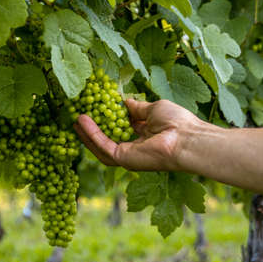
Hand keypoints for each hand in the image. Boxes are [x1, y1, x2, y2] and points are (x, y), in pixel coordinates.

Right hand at [74, 99, 205, 170]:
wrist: (187, 139)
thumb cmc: (177, 123)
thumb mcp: (154, 109)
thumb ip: (137, 108)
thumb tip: (124, 102)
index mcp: (144, 136)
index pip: (120, 128)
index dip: (107, 119)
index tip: (95, 107)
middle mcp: (134, 148)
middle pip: (107, 139)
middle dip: (92, 129)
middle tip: (78, 115)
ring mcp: (128, 156)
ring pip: (101, 145)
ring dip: (87, 133)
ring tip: (75, 118)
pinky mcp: (123, 159)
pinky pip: (103, 146)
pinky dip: (91, 134)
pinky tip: (82, 121)